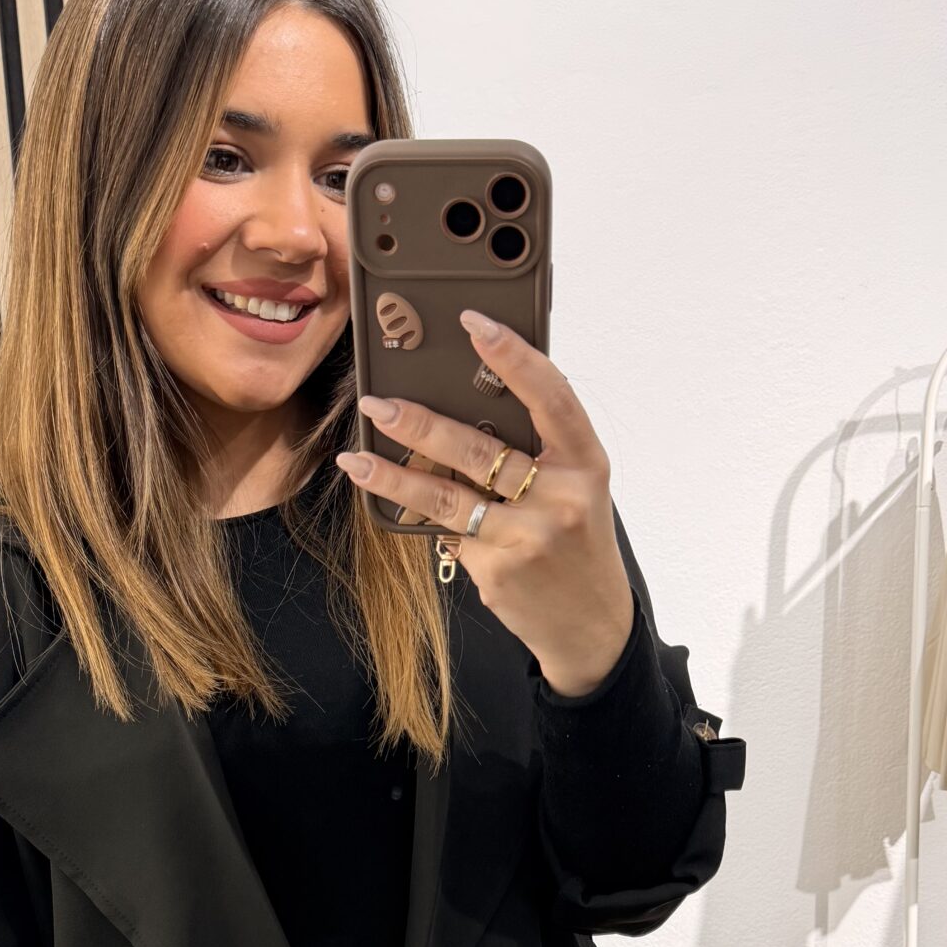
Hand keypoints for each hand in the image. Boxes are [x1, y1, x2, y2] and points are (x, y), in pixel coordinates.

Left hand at [335, 309, 636, 696]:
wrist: (591, 624)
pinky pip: (449, 533)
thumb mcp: (577, 488)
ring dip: (393, 476)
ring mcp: (527, 537)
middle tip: (378, 404)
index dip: (512, 355)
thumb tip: (467, 403)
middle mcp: (560, 497)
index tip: (474, 322)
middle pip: (480, 449)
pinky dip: (426, 519)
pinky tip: (400, 508)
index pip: (551, 395)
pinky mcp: (497, 570)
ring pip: (446, 496)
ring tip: (356, 459)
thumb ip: (537, 449)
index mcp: (586, 462)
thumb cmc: (577, 540)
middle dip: (420, 425)